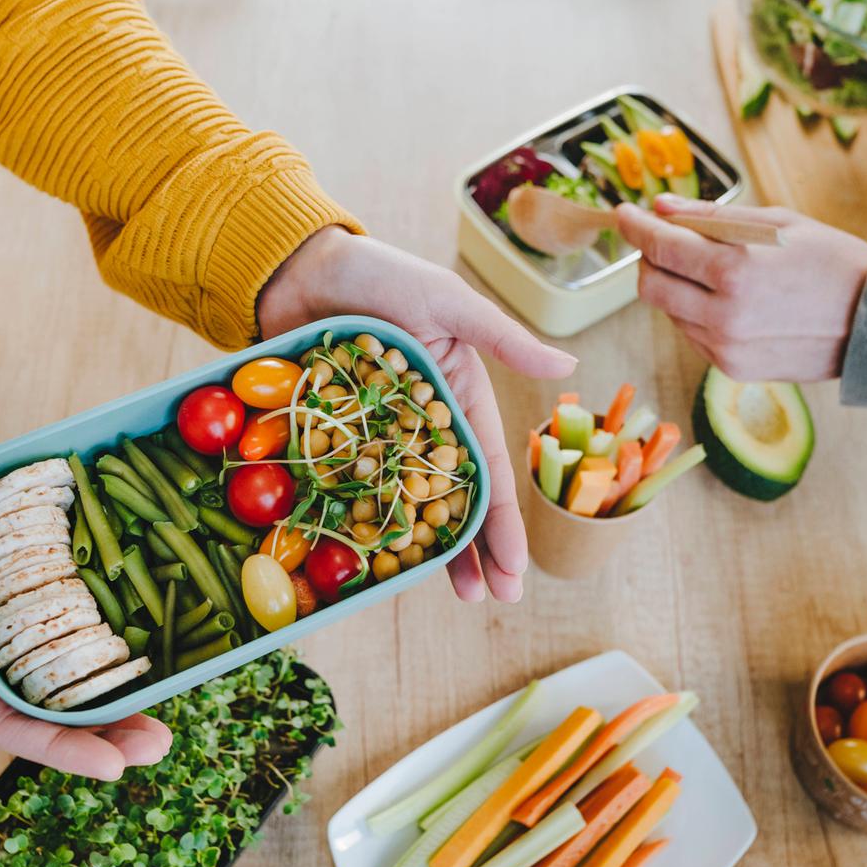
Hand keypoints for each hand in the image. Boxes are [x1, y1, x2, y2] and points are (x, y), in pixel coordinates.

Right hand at [0, 408, 171, 780]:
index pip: (8, 724)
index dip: (61, 748)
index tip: (115, 767)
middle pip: (48, 706)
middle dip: (104, 730)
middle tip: (159, 743)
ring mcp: (6, 618)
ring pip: (68, 667)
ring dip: (116, 688)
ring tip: (167, 704)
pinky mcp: (27, 582)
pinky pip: (73, 614)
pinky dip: (109, 629)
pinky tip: (154, 636)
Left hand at [257, 227, 576, 601]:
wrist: (298, 265)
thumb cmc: (381, 275)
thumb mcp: (447, 303)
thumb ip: (502, 337)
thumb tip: (568, 361)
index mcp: (458, 400)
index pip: (490, 472)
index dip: (505, 523)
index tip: (516, 570)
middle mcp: (421, 428)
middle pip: (450, 501)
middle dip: (473, 552)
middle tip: (489, 601)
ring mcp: (374, 438)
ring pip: (401, 504)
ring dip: (418, 549)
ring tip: (429, 590)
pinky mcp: (329, 439)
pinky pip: (344, 488)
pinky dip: (353, 522)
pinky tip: (362, 559)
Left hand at [613, 195, 866, 382]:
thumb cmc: (833, 262)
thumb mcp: (776, 223)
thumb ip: (710, 217)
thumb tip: (660, 208)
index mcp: (734, 271)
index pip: (659, 246)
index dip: (634, 227)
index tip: (624, 214)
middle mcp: (723, 315)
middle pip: (650, 286)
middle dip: (648, 258)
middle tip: (664, 240)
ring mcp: (725, 347)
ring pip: (669, 312)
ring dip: (674, 286)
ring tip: (710, 269)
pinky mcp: (732, 369)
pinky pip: (693, 335)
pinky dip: (695, 313)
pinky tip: (727, 300)